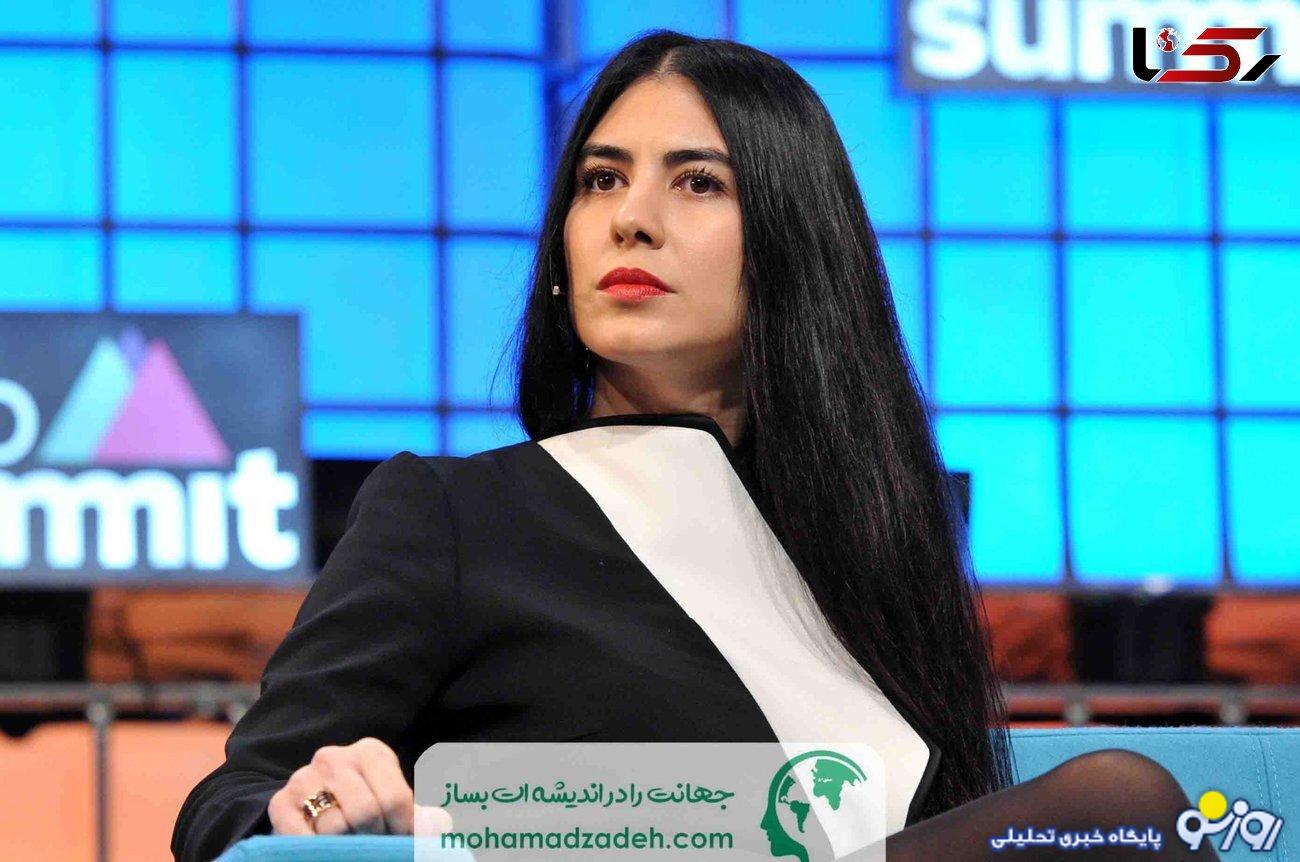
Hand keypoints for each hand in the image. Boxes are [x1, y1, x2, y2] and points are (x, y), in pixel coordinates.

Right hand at [268, 736, 453, 835]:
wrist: (311, 806)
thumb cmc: (362, 806)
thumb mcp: (390, 802)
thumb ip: (418, 815)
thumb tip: (440, 826)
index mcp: (370, 752)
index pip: (396, 799)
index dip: (403, 830)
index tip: (403, 841)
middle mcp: (334, 757)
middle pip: (366, 812)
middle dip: (374, 838)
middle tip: (373, 845)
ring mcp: (304, 778)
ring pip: (336, 828)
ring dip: (347, 846)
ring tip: (351, 845)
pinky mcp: (280, 803)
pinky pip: (303, 838)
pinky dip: (318, 850)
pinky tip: (327, 850)